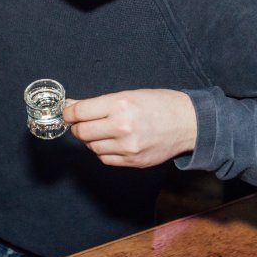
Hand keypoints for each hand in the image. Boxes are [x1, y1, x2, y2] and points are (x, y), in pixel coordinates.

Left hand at [64, 89, 195, 167]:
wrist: (189, 123)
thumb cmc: (160, 104)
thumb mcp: (129, 95)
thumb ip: (99, 103)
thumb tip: (72, 106)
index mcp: (121, 104)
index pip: (80, 112)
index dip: (68, 113)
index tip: (67, 113)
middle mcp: (123, 126)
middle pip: (82, 132)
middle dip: (76, 128)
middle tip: (80, 123)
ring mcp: (128, 147)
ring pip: (92, 147)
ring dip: (91, 140)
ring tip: (102, 131)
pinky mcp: (133, 161)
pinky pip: (105, 159)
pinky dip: (103, 151)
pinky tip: (112, 142)